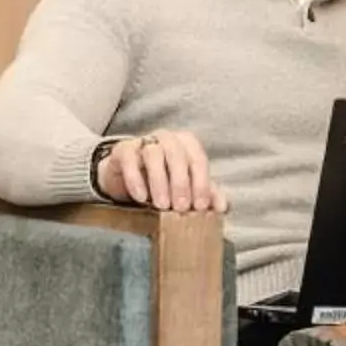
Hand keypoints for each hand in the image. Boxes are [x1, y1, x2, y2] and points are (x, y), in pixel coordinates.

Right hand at [94, 130, 227, 212]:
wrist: (126, 177)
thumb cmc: (162, 181)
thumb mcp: (186, 188)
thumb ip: (205, 194)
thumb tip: (222, 207)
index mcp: (187, 144)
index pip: (198, 159)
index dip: (201, 183)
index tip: (200, 206)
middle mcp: (167, 138)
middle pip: (177, 154)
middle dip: (181, 183)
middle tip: (180, 208)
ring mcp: (144, 141)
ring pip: (153, 154)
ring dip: (159, 181)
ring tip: (161, 205)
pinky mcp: (122, 149)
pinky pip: (129, 159)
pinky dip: (135, 179)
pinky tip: (141, 197)